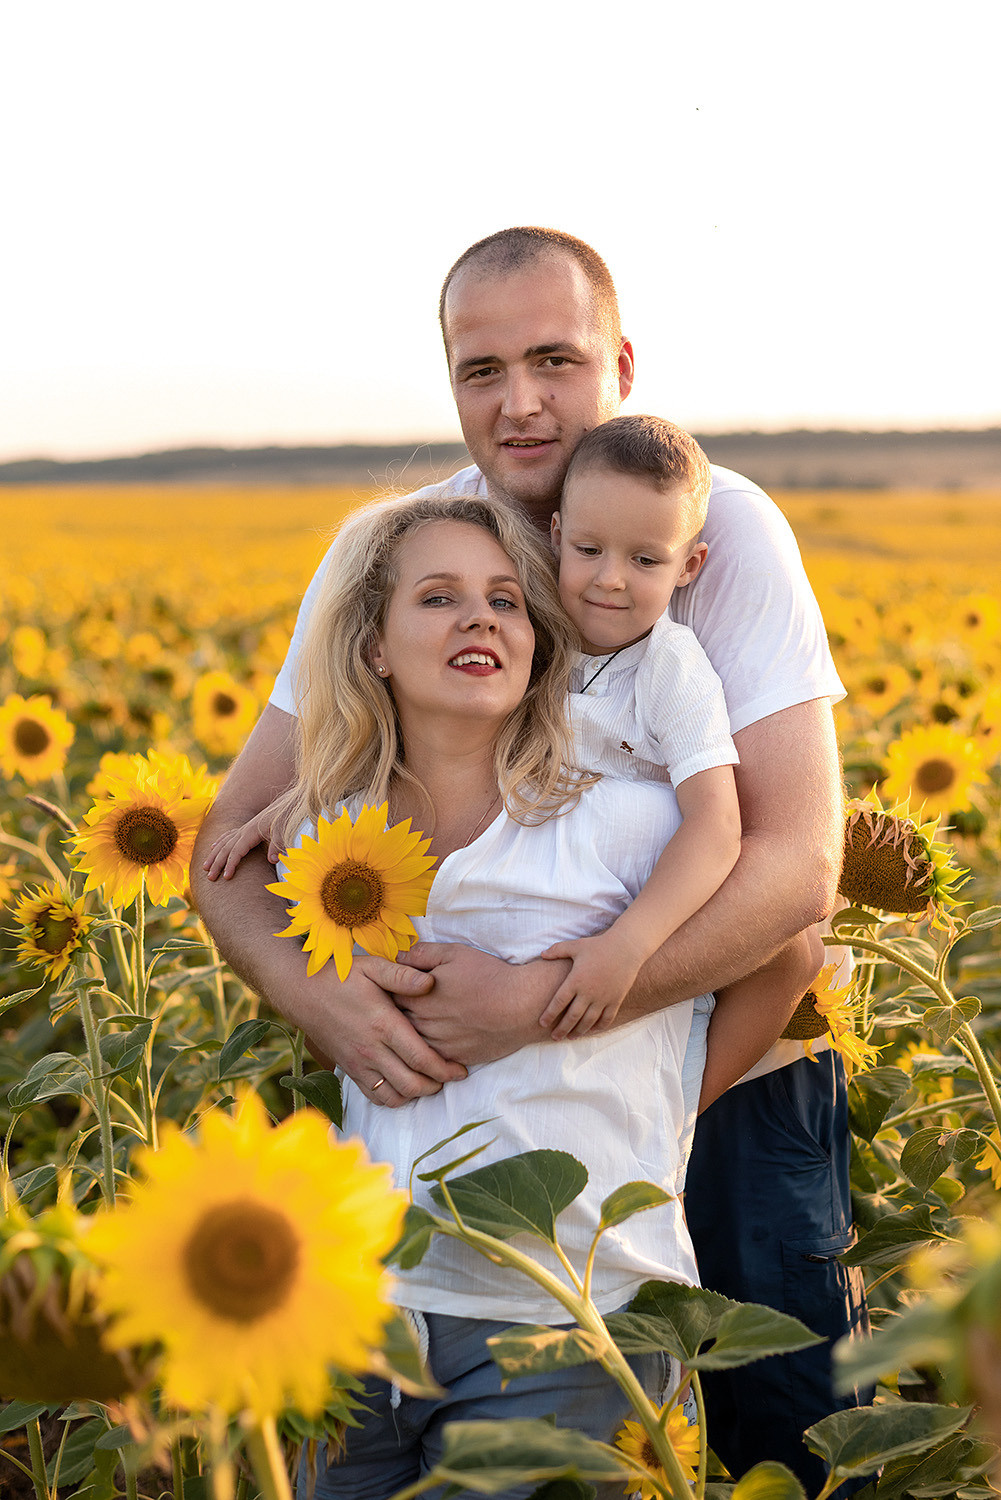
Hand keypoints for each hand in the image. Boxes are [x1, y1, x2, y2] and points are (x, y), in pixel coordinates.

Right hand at [203, 813, 282, 880]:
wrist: (286, 805)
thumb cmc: (284, 818)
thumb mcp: (283, 831)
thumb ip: (277, 845)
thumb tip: (272, 859)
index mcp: (250, 833)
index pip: (236, 851)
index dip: (230, 864)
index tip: (226, 877)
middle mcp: (243, 830)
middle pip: (226, 848)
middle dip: (217, 863)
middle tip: (210, 878)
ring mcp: (243, 829)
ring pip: (224, 842)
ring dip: (213, 855)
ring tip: (204, 867)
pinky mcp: (246, 828)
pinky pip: (228, 836)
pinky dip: (219, 842)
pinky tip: (213, 847)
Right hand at [297, 952, 467, 1106]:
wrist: (302, 992)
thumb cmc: (341, 977)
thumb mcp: (373, 966)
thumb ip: (403, 975)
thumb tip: (432, 982)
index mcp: (383, 1025)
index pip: (420, 1058)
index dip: (444, 1069)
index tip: (460, 1069)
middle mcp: (371, 1050)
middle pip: (411, 1084)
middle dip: (436, 1085)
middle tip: (450, 1076)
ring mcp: (358, 1064)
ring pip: (394, 1096)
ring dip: (416, 1094)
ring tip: (430, 1082)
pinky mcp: (348, 1070)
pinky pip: (374, 1096)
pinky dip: (393, 1098)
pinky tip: (404, 1085)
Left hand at [395, 942, 570, 1065]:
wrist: (520, 1007)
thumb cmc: (488, 976)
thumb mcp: (454, 954)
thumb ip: (422, 954)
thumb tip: (399, 956)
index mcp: (417, 997)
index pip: (387, 996)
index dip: (389, 990)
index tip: (393, 987)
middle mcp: (421, 1024)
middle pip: (396, 1021)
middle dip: (396, 1014)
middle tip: (403, 1006)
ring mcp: (436, 1044)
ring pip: (411, 1042)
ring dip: (411, 1034)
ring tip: (423, 1022)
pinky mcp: (452, 1058)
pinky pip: (431, 1057)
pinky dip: (428, 1049)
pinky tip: (437, 1038)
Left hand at [538, 933, 633, 1038]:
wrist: (626, 948)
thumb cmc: (599, 945)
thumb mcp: (576, 945)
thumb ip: (557, 950)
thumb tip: (541, 955)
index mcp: (576, 980)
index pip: (559, 1002)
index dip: (549, 1014)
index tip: (542, 1023)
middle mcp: (589, 992)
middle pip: (572, 1016)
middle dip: (562, 1029)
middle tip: (554, 1037)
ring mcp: (603, 998)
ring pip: (589, 1021)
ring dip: (578, 1031)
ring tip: (570, 1037)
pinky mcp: (616, 1000)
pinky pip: (606, 1019)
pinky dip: (598, 1027)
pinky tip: (591, 1031)